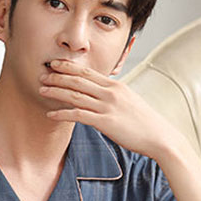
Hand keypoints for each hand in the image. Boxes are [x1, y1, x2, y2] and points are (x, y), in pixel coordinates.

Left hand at [39, 59, 185, 160]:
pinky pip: (79, 115)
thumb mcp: (129, 101)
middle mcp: (110, 93)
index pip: (87, 72)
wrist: (159, 136)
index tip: (54, 64)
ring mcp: (107, 107)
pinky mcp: (106, 122)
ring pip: (76, 95)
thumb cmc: (144, 122)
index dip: (68, 67)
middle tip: (41, 74)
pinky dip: (62, 114)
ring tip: (41, 90)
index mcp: (115, 86)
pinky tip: (51, 114)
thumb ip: (114, 96)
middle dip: (58, 76)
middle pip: (78, 80)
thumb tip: (102, 95)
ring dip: (56, 92)